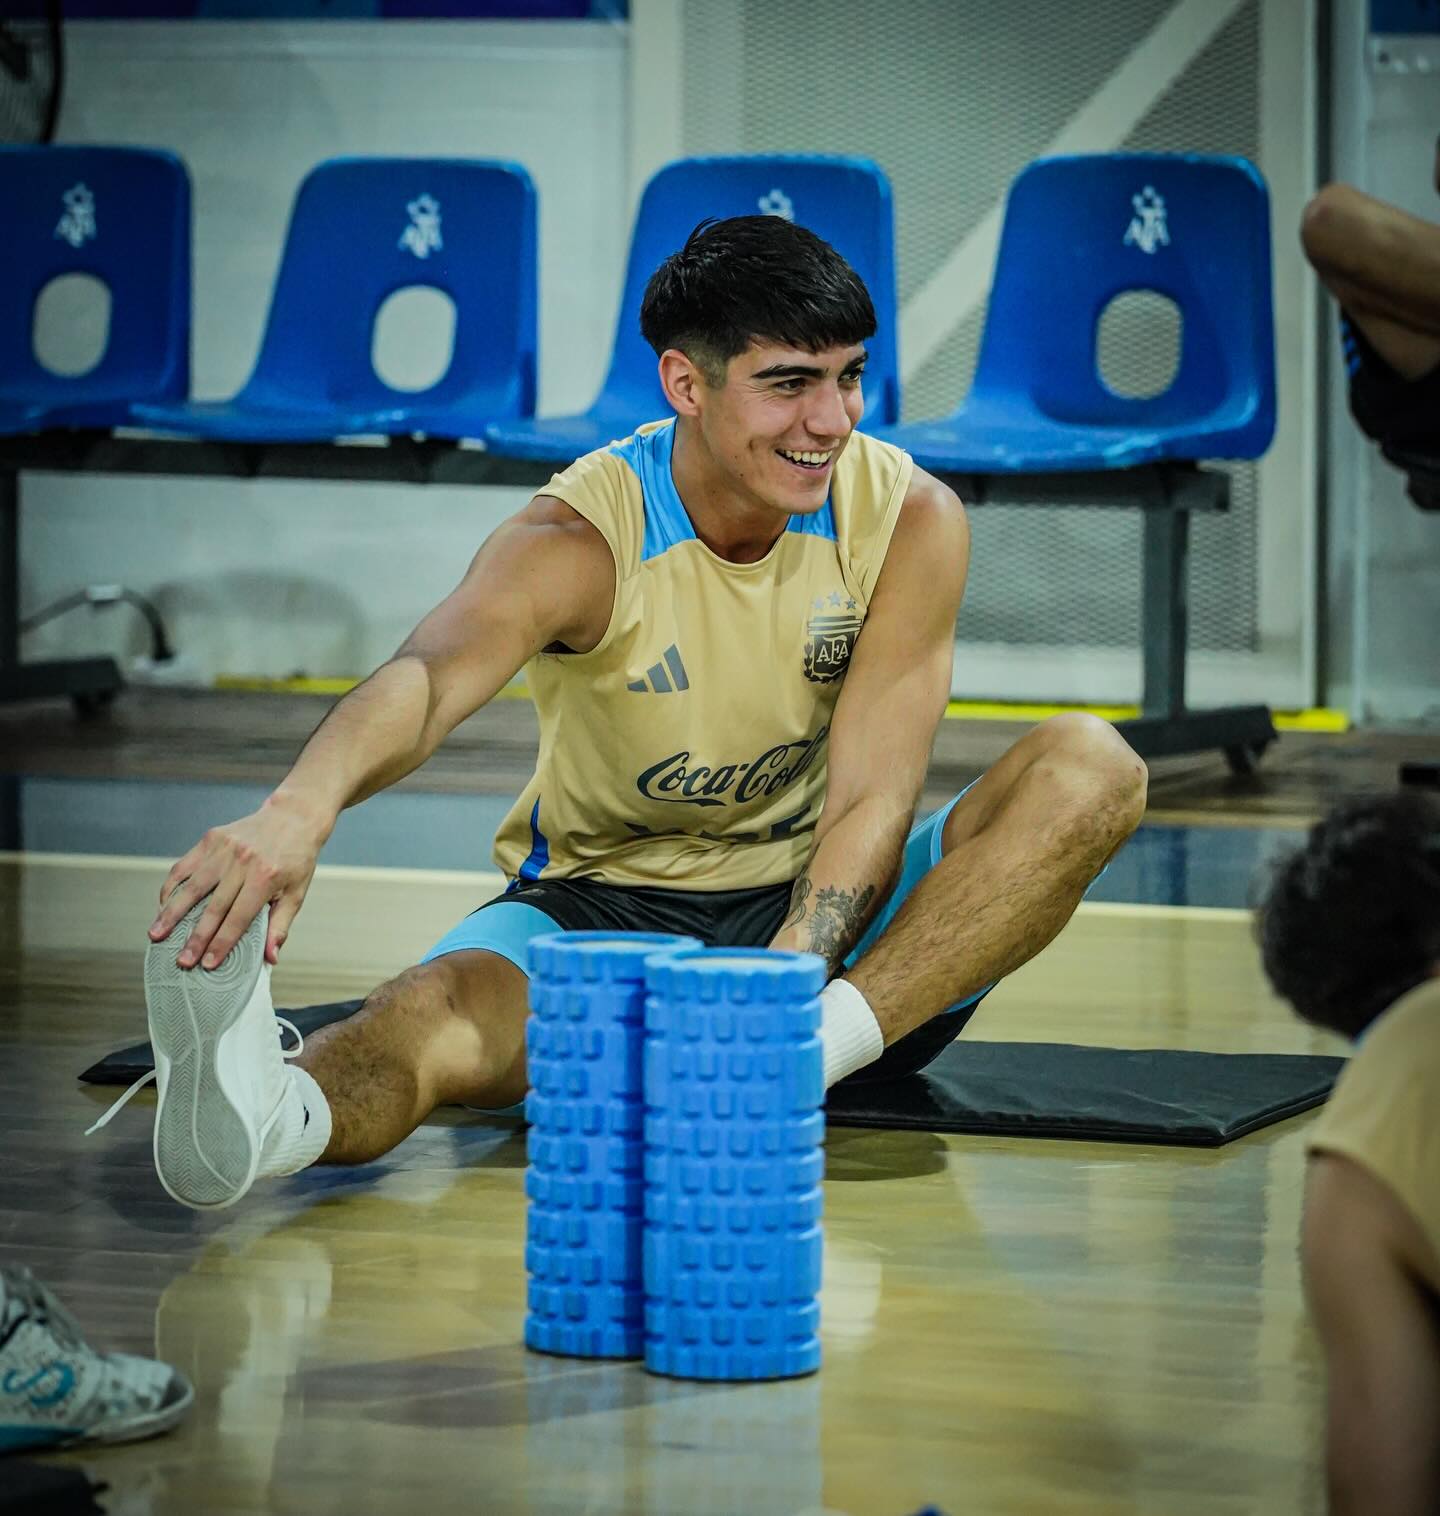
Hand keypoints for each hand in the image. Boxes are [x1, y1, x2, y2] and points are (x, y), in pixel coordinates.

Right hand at [147, 791, 328, 969]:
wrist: (293, 816)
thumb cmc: (296, 859)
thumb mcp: (297, 893)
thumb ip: (280, 926)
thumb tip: (269, 958)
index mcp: (266, 878)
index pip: (239, 918)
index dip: (222, 943)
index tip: (207, 964)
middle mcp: (243, 862)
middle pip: (212, 907)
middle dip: (195, 937)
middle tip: (181, 961)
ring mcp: (224, 848)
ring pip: (192, 887)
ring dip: (172, 913)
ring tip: (156, 935)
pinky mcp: (212, 838)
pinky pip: (185, 866)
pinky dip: (172, 886)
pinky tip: (163, 905)